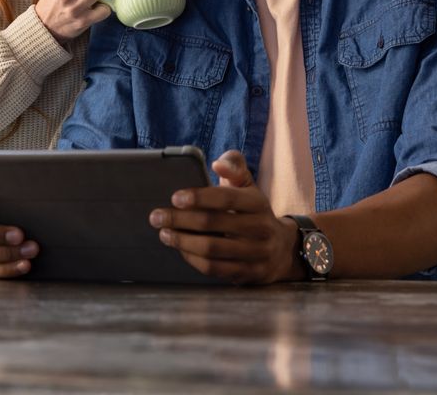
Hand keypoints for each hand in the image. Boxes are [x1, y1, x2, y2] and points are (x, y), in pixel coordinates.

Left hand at [148, 150, 299, 284]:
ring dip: (182, 242)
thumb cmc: (252, 211)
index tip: (174, 198)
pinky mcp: (248, 273)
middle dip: (180, 220)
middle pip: (213, 224)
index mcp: (257, 203)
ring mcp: (256, 254)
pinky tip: (180, 250)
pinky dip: (193, 260)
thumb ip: (234, 166)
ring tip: (164, 234)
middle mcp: (260, 228)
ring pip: (211, 249)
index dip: (199, 197)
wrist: (281, 249)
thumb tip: (217, 164)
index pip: (226, 198)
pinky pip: (215, 269)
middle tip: (156, 217)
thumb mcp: (248, 185)